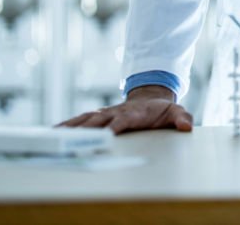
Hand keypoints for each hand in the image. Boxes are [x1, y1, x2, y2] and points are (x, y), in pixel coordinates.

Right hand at [55, 85, 192, 134]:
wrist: (150, 98)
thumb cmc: (162, 110)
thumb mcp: (176, 112)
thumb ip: (182, 118)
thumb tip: (186, 127)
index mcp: (134, 113)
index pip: (123, 120)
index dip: (115, 127)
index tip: (106, 135)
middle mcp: (116, 112)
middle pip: (98, 120)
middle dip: (85, 130)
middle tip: (70, 141)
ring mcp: (105, 113)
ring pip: (85, 120)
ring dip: (70, 128)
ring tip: (54, 137)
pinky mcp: (97, 116)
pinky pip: (80, 121)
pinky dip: (66, 126)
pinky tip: (52, 133)